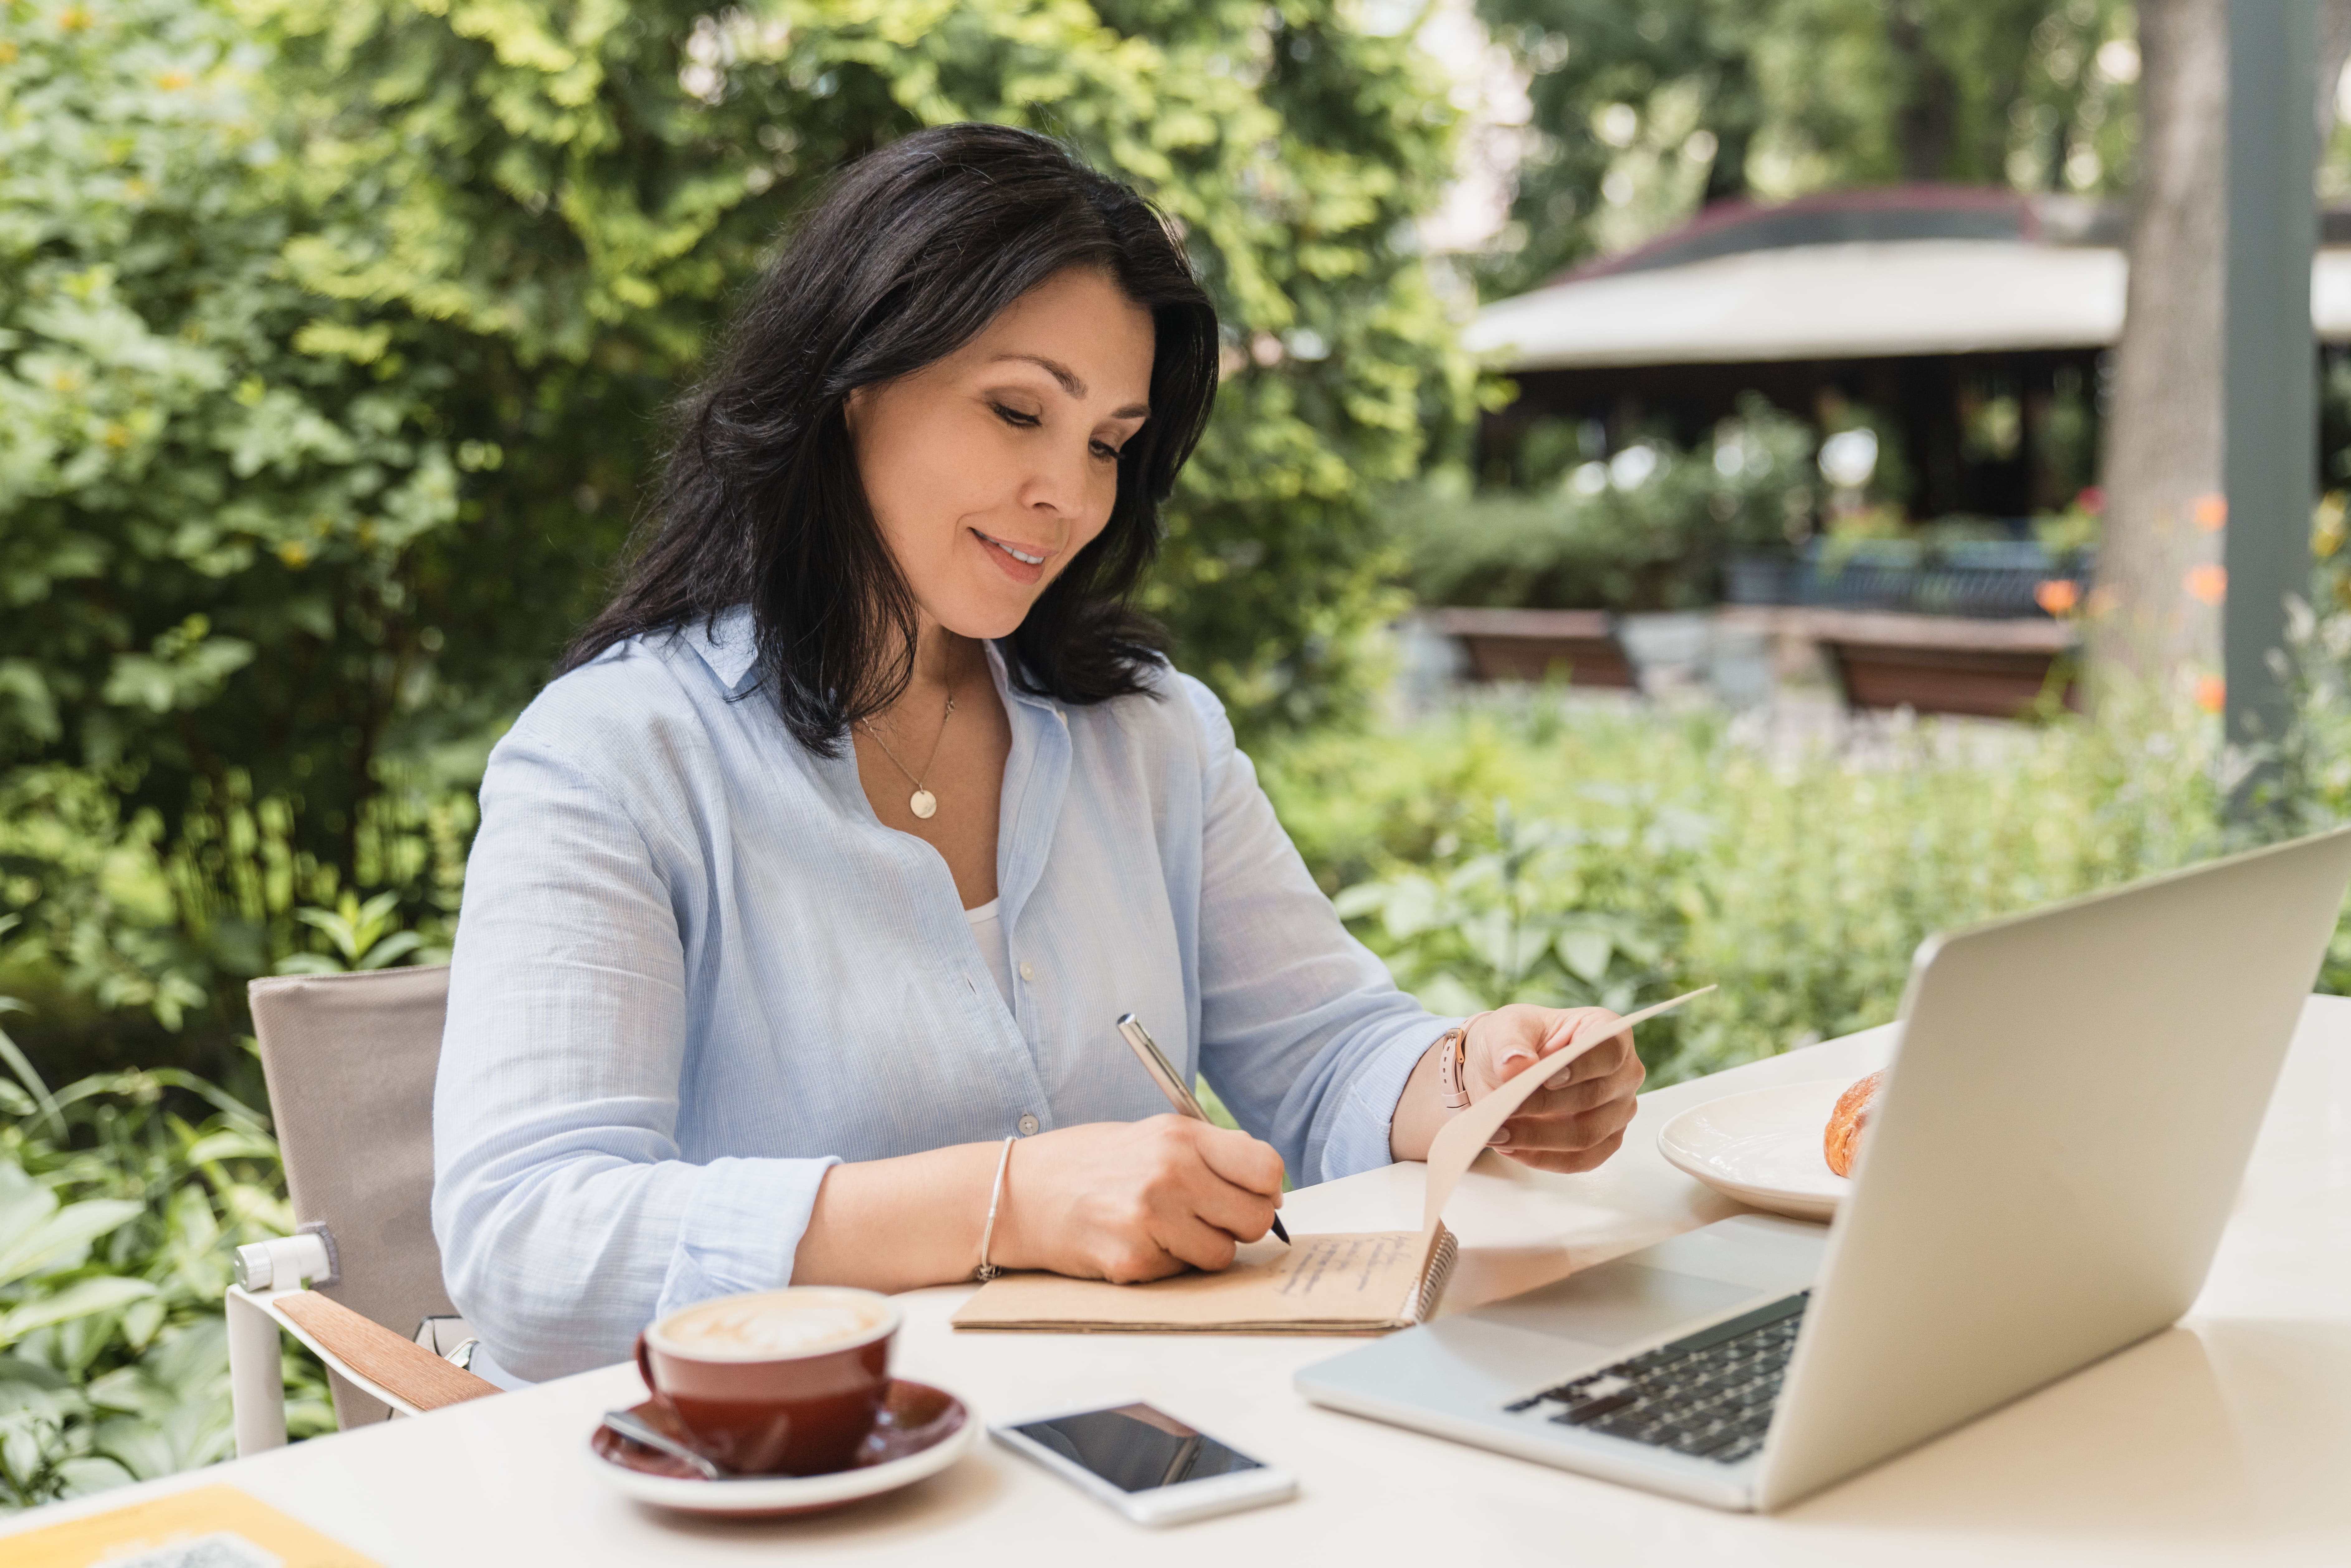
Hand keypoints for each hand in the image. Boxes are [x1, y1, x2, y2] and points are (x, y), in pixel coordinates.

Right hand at [992, 1115, 1285, 1282]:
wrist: (1019, 1193)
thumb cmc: (1090, 1163)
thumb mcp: (1153, 1135)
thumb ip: (1210, 1153)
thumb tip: (1268, 1187)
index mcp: (1181, 1136)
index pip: (1266, 1169)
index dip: (1265, 1189)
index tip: (1248, 1195)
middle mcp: (1171, 1173)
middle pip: (1255, 1218)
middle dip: (1237, 1224)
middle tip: (1204, 1218)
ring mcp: (1151, 1219)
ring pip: (1223, 1255)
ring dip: (1202, 1250)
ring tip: (1163, 1229)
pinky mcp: (1133, 1260)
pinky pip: (1182, 1274)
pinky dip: (1166, 1265)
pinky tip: (1135, 1242)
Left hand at [1464, 1004, 1644, 1172]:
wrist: (1505, 1068)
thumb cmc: (1515, 1040)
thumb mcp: (1504, 1028)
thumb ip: (1509, 1044)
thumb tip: (1515, 1065)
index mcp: (1607, 1030)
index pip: (1608, 1050)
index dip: (1580, 1067)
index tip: (1545, 1078)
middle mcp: (1623, 1072)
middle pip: (1594, 1096)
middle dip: (1543, 1105)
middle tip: (1503, 1108)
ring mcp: (1618, 1110)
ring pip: (1587, 1135)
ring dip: (1538, 1138)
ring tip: (1497, 1132)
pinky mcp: (1605, 1141)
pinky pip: (1581, 1160)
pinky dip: (1542, 1158)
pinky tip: (1511, 1147)